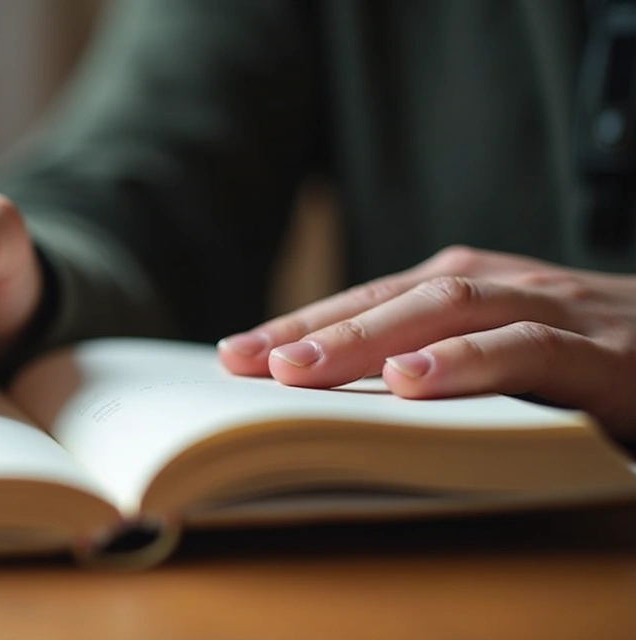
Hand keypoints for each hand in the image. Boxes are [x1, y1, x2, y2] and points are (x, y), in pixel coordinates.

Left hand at [218, 246, 635, 439]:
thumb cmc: (594, 363)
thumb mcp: (506, 361)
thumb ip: (439, 370)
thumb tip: (342, 400)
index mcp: (475, 289)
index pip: (371, 300)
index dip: (301, 323)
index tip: (234, 354)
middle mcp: (506, 287)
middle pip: (397, 298)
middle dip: (316, 328)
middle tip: (246, 360)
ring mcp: (556, 312)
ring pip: (452, 309)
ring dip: (370, 338)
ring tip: (303, 368)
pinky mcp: (607, 355)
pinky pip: (531, 349)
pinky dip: (469, 362)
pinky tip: (414, 382)